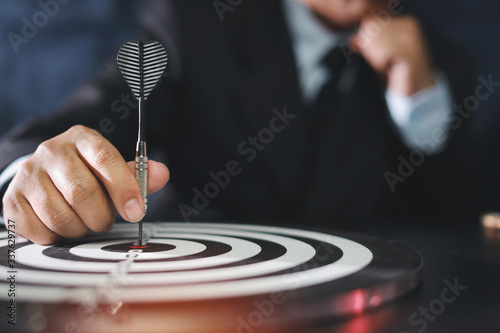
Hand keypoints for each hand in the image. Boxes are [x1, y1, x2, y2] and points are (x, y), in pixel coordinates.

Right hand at [2, 125, 169, 244]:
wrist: (44, 178)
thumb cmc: (87, 175)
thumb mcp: (113, 171)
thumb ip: (138, 175)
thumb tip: (162, 173)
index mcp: (82, 138)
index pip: (105, 159)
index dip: (124, 189)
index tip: (137, 212)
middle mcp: (51, 151)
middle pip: (82, 192)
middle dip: (101, 216)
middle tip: (106, 222)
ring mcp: (28, 175)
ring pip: (60, 216)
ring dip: (80, 229)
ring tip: (84, 222)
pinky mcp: (12, 200)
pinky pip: (41, 231)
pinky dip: (58, 237)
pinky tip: (62, 226)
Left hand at [350, 15, 434, 95]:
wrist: (416, 93)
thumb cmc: (397, 74)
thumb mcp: (379, 55)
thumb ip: (366, 43)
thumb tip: (352, 39)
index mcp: (403, 22)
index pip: (369, 23)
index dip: (367, 43)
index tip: (381, 56)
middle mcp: (409, 26)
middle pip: (369, 31)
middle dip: (371, 51)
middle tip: (386, 63)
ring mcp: (411, 39)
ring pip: (373, 42)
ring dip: (376, 60)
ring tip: (390, 67)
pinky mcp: (410, 54)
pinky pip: (382, 54)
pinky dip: (381, 65)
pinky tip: (392, 70)